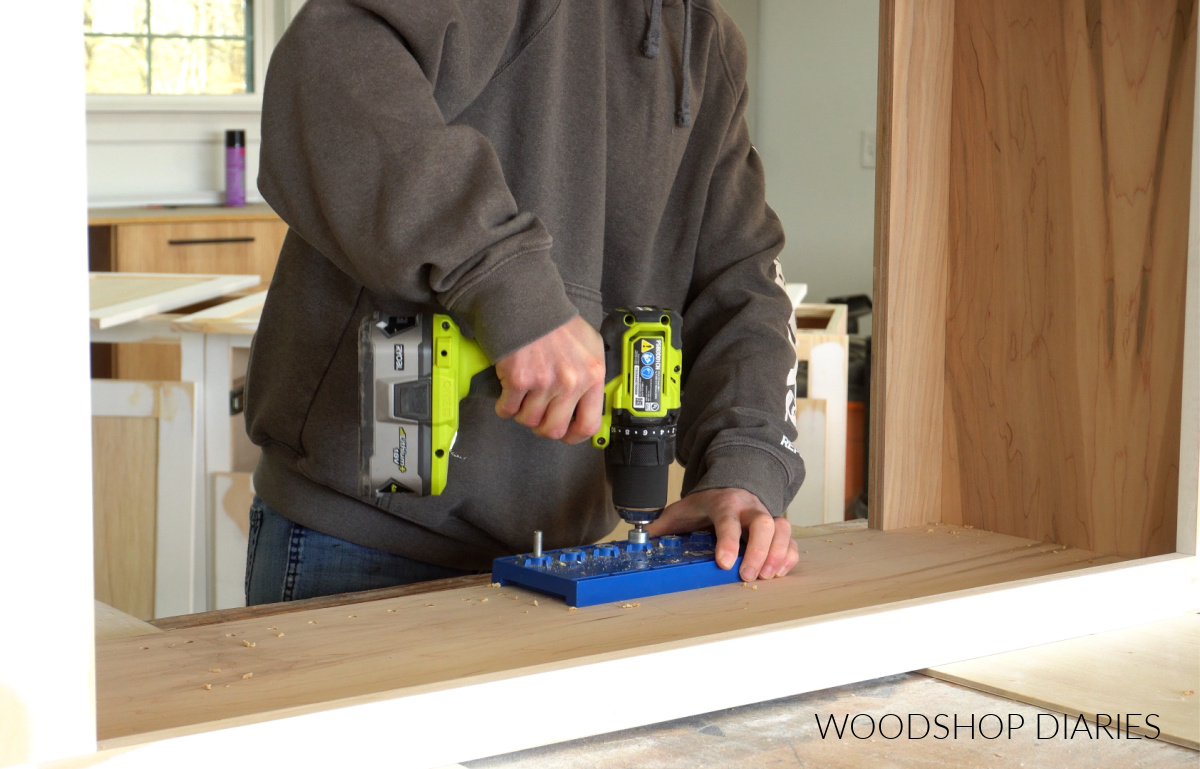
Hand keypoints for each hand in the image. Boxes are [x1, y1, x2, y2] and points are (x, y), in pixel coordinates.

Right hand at [494, 315, 605, 443]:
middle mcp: (572, 381)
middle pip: (554, 429)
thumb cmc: (555, 323)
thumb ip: (590, 376)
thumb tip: (589, 404)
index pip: (590, 424)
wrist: (527, 302)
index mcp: (593, 375)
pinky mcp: (519, 380)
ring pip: (529, 420)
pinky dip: (505, 405)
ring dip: (522, 412)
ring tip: (523, 396)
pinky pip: (508, 409)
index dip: (574, 435)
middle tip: (537, 415)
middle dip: (542, 426)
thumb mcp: (589, 347)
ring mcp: (545, 382)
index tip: (566, 434)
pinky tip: (508, 392)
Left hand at [645, 488, 798, 580]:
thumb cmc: (707, 504)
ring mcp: (766, 517)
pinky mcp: (777, 529)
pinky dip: (788, 558)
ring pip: (782, 530)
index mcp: (723, 504)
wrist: (732, 484)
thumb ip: (662, 525)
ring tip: (767, 578)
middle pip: (764, 523)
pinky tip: (778, 573)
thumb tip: (638, 540)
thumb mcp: (682, 510)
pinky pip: (791, 541)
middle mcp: (749, 508)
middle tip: (748, 575)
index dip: (728, 542)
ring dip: (777, 555)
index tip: (724, 564)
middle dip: (759, 551)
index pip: (728, 521)